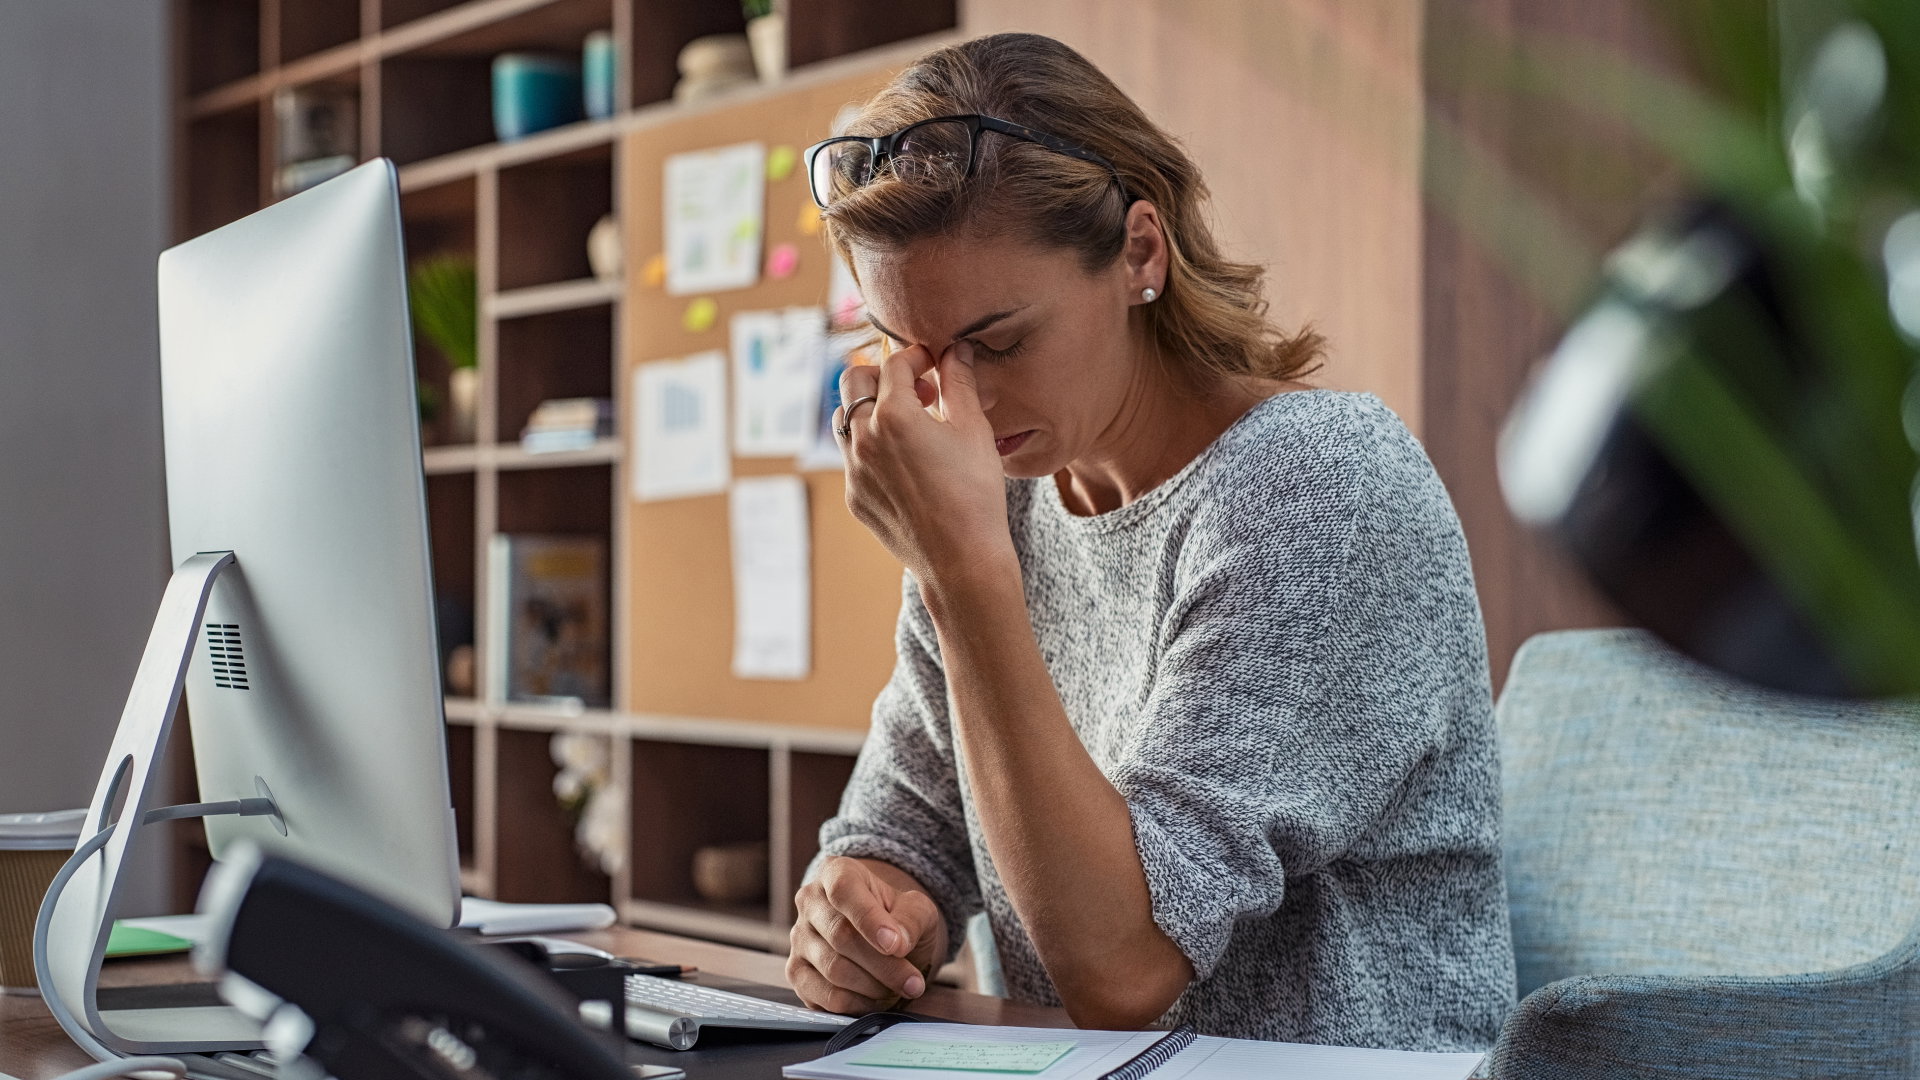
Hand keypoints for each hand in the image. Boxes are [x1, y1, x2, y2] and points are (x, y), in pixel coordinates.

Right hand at [786, 856, 945, 1014]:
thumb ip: (911, 920)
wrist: (883, 936)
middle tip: (913, 982)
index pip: (844, 891)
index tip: (896, 946)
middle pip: (841, 936)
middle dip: (884, 965)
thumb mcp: (917, 909)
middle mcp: (810, 902)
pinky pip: (824, 996)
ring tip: (900, 988)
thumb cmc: (898, 917)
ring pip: (833, 969)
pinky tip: (877, 999)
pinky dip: (856, 1004)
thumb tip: (896, 943)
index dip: (869, 920)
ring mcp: (799, 938)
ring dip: (874, 986)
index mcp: (836, 872)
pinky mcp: (797, 973)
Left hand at [835, 341, 1014, 585]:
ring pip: (845, 419)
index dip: (916, 357)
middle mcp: (864, 438)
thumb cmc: (975, 493)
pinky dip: (872, 446)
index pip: (894, 364)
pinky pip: (852, 458)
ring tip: (907, 423)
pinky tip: (906, 462)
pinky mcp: (854, 496)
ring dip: (870, 409)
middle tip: (917, 389)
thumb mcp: (973, 430)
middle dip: (883, 374)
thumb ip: (960, 382)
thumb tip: (955, 349)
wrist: (961, 560)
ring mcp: (853, 470)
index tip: (934, 364)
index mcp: (894, 415)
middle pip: (853, 380)